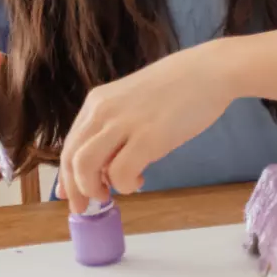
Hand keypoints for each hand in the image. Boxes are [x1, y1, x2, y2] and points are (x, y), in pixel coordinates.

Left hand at [57, 45, 234, 211]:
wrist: (209, 71)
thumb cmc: (179, 86)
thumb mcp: (134, 101)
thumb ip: (117, 126)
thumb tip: (108, 161)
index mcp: (97, 102)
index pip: (70, 144)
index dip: (66, 175)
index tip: (70, 194)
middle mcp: (102, 111)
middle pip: (72, 158)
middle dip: (75, 189)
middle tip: (88, 205)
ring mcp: (124, 124)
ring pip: (85, 166)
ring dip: (93, 188)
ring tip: (112, 193)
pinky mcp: (148, 138)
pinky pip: (120, 173)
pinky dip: (125, 185)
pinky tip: (139, 181)